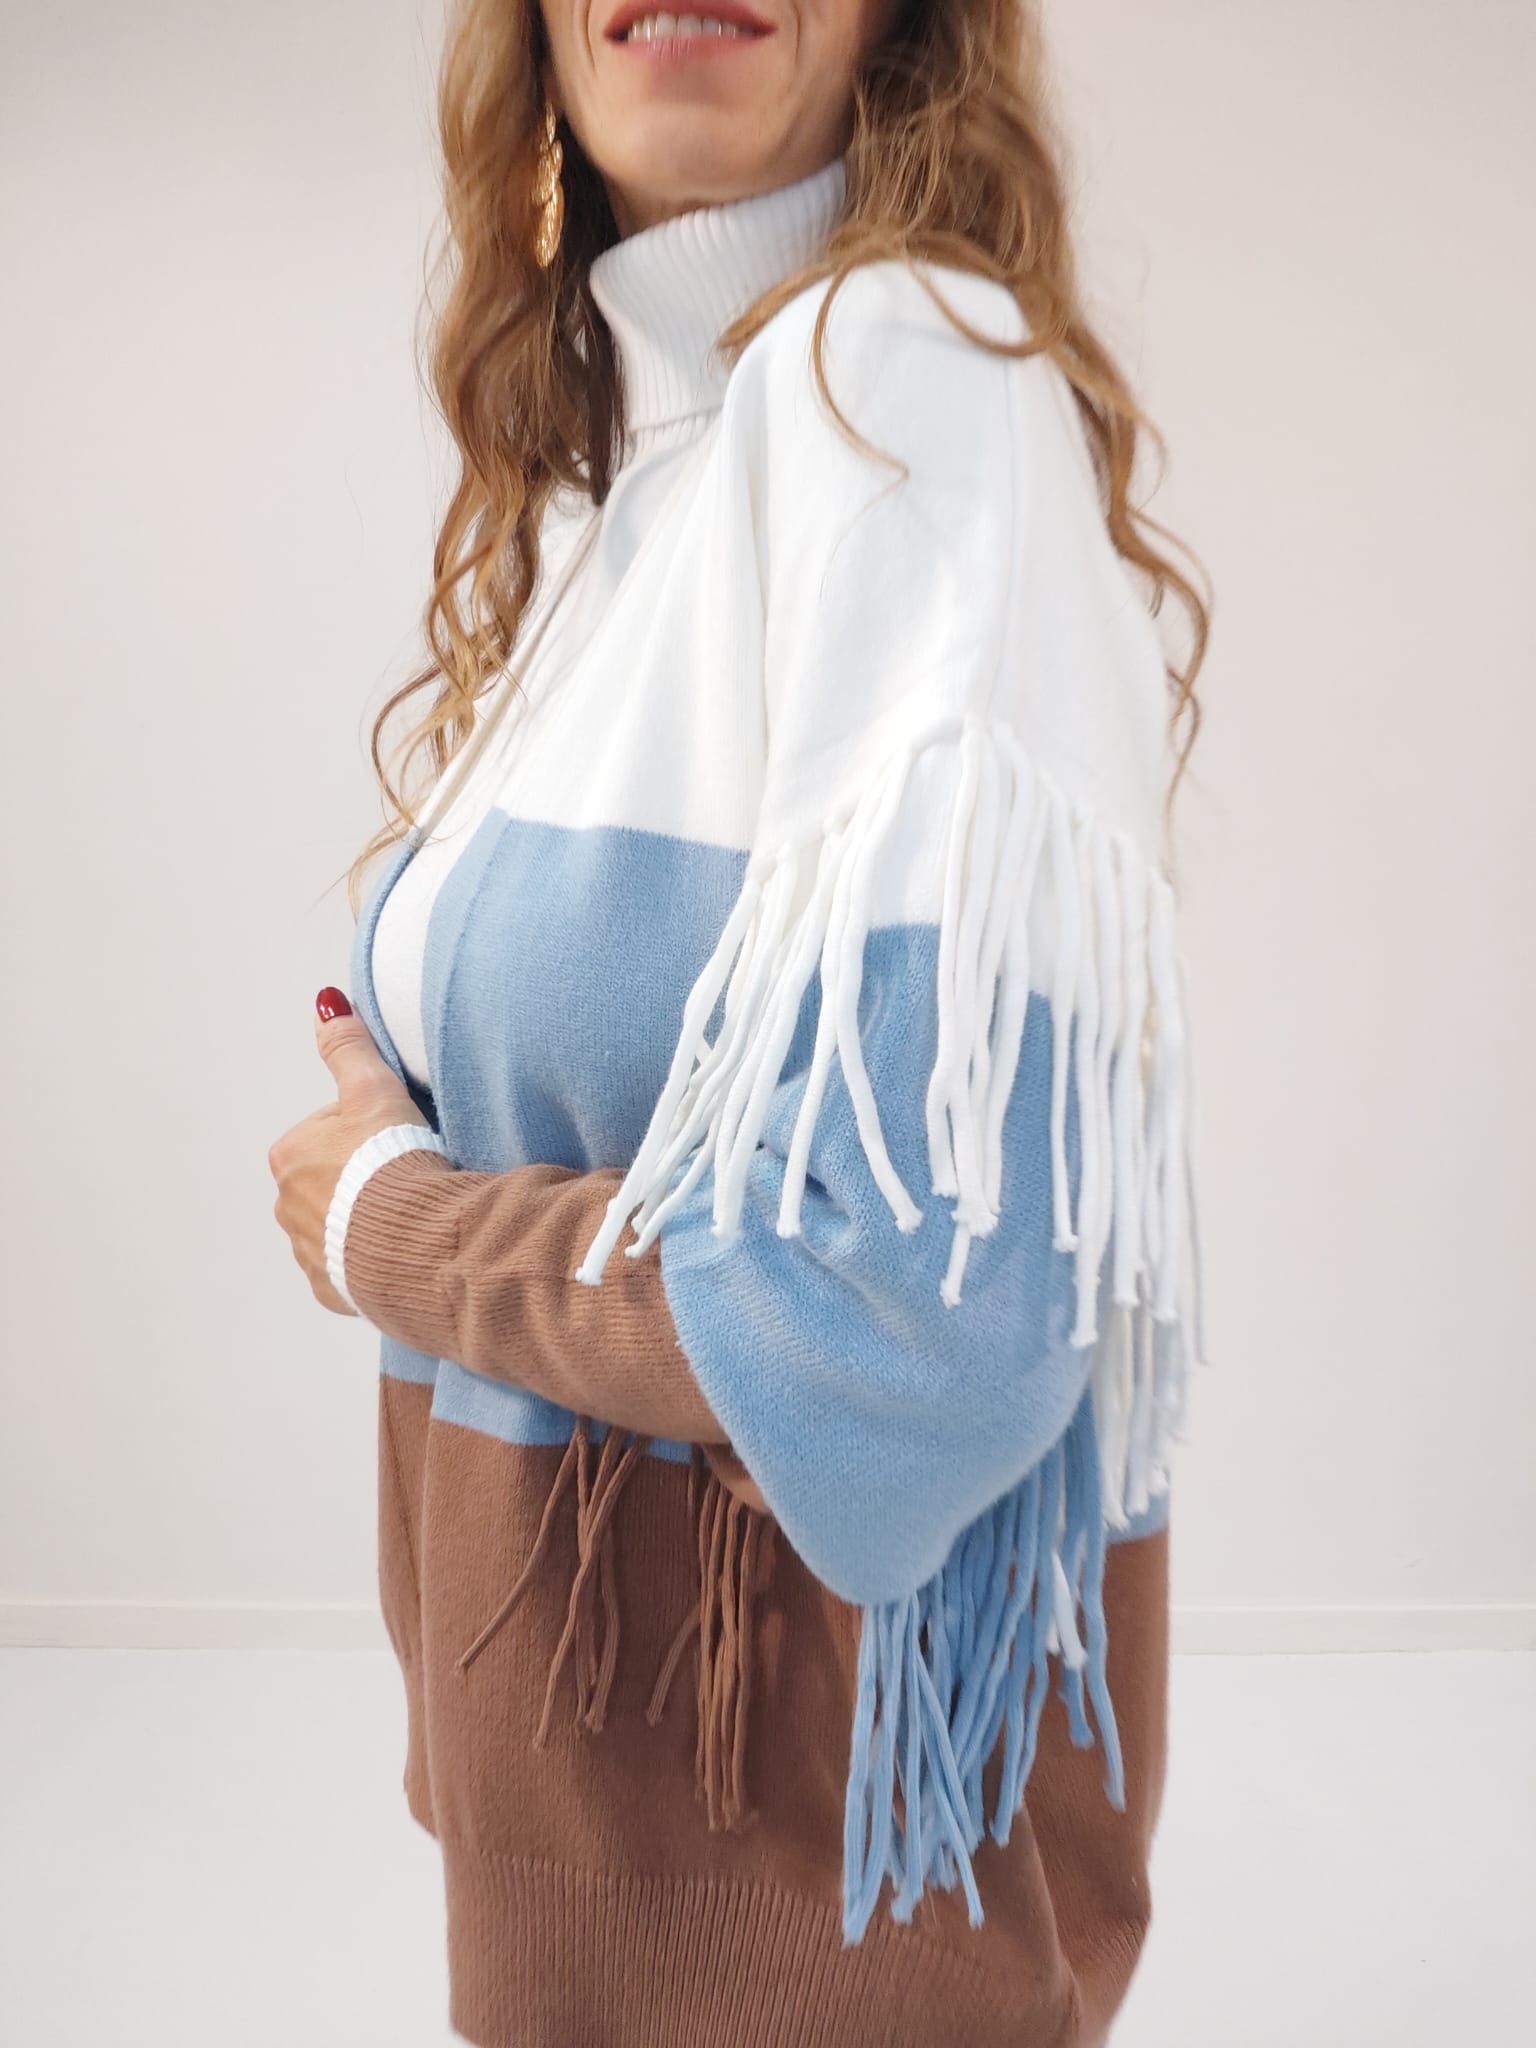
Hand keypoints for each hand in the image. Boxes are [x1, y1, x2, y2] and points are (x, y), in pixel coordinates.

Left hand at [268, 987, 432, 1315]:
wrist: (418, 1243)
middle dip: (365, 1178)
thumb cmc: (394, 1162)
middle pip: (333, 1180)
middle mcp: (287, 1208)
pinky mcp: (333, 1291)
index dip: (373, 1131)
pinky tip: (402, 1249)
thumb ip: (349, 1046)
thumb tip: (326, 1001)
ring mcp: (308, 1254)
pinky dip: (373, 1260)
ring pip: (340, 1226)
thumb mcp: (374, 1089)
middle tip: (409, 1175)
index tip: (401, 1139)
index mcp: (290, 1157)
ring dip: (368, 1219)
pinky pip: (352, 1269)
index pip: (331, 1131)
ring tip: (410, 1212)